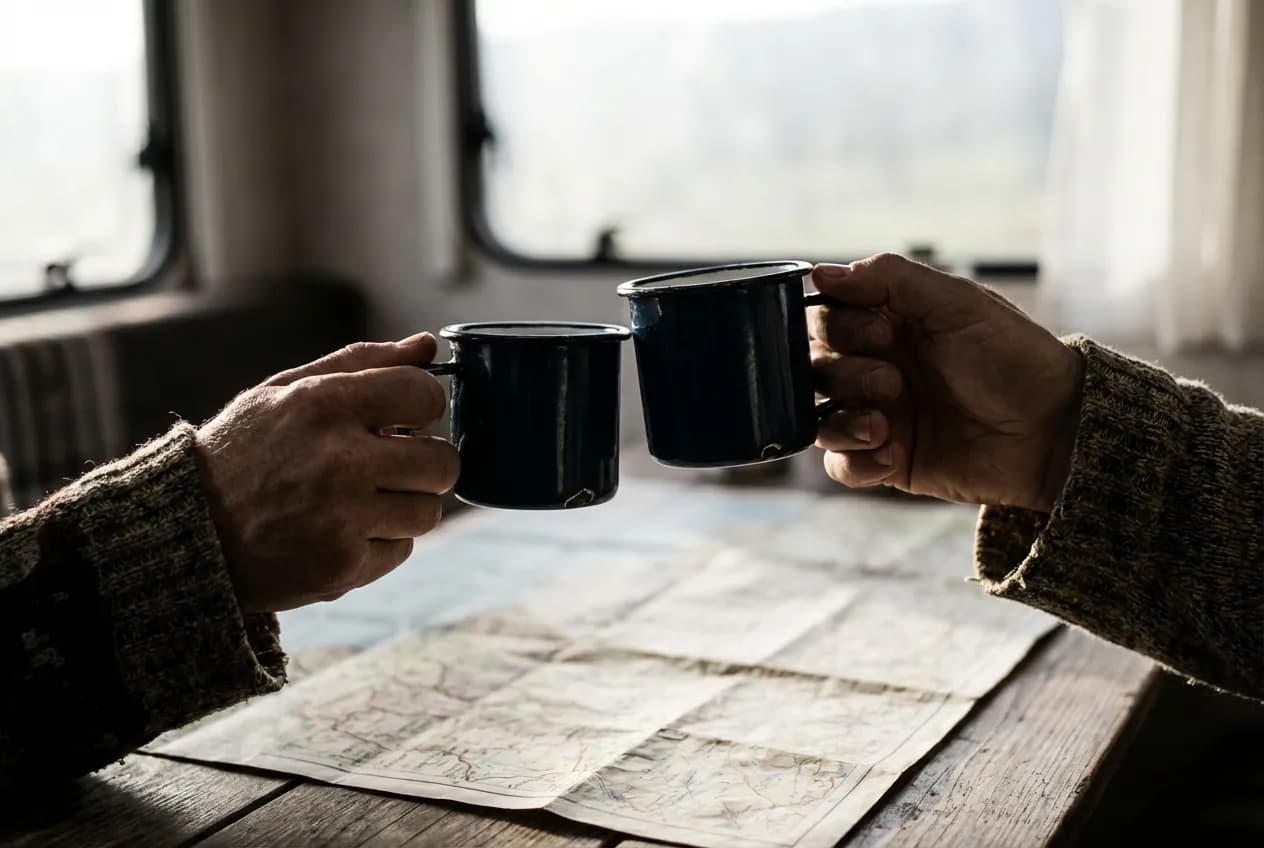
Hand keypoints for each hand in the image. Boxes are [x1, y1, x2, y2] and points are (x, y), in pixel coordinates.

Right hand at [194, 333, 459, 611]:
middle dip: (424, 462)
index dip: (422, 406)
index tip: (404, 417)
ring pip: (429, 511)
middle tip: (390, 464)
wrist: (187, 533)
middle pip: (443, 462)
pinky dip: (380, 543)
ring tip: (359, 500)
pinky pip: (402, 549)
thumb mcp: (285, 391)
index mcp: (323, 405)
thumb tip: (428, 346)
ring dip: (404, 505)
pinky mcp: (343, 567)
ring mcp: (342, 520)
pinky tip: (339, 531)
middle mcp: (338, 462)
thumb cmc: (244, 451)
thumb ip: (362, 363)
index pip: (426, 394)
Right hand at [809, 253, 1083, 511]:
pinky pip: (841, 466)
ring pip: (818, 417)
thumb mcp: (955, 301)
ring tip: (885, 425)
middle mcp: (878, 366)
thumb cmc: (1012, 357)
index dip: (839, 326)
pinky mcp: (888, 461)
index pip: (825, 317)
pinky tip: (893, 453)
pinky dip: (856, 460)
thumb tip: (819, 272)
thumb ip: (888, 277)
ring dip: (842, 419)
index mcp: (890, 322)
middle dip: (847, 374)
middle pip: (815, 367)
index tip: (882, 333)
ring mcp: (880, 415)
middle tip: (893, 382)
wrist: (1052, 430)